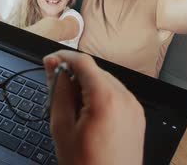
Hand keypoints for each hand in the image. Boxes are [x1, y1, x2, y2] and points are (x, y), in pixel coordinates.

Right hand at [43, 50, 145, 164]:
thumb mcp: (62, 127)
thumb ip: (57, 91)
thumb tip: (52, 66)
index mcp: (106, 98)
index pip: (83, 62)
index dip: (63, 57)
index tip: (49, 62)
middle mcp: (125, 98)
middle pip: (94, 71)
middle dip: (73, 75)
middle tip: (54, 90)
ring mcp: (134, 107)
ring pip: (105, 82)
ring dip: (86, 86)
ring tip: (71, 109)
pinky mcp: (137, 116)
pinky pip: (116, 95)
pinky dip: (99, 97)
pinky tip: (87, 115)